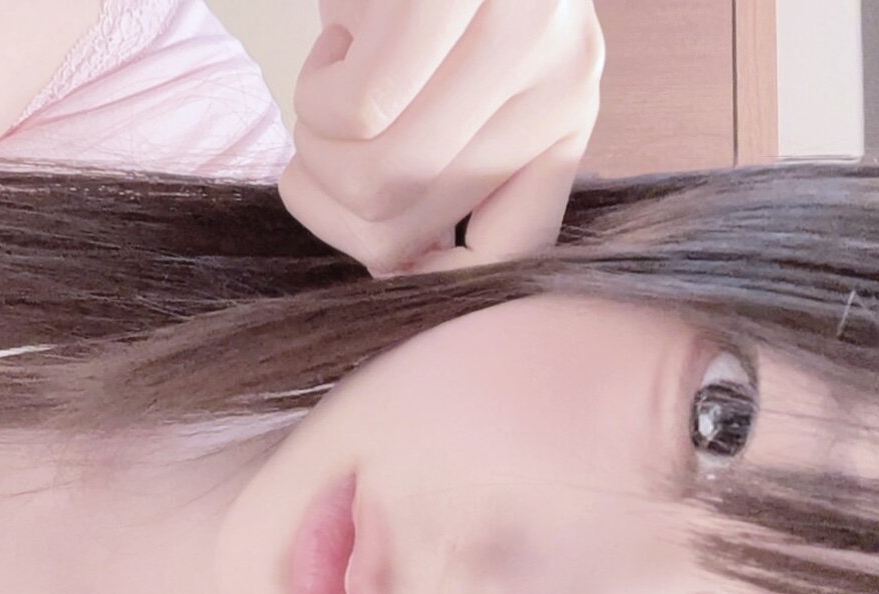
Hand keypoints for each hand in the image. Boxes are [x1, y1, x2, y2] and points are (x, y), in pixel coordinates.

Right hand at [279, 0, 603, 277]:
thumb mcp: (452, 76)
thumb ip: (448, 165)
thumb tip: (391, 266)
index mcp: (564, 114)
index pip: (508, 259)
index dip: (414, 275)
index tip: (365, 249)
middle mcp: (563, 79)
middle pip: (402, 232)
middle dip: (328, 193)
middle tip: (325, 121)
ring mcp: (519, 35)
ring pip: (377, 178)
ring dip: (315, 137)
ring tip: (337, 70)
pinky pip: (359, 110)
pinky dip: (316, 87)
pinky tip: (339, 33)